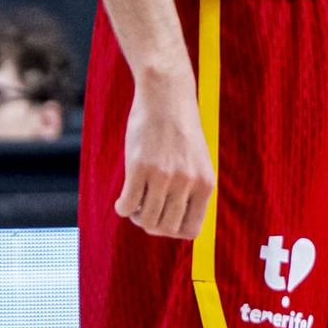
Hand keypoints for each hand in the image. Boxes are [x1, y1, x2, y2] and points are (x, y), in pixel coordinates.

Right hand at [116, 71, 214, 238]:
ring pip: (146, 219)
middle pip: (165, 228)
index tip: (164, 219)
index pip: (191, 230)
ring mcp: (163, 175)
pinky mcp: (140, 166)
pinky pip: (127, 204)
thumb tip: (172, 225)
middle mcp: (187, 183)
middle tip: (144, 211)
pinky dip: (122, 208)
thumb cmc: (180, 130)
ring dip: (136, 216)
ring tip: (134, 203)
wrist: (167, 96)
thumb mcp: (197, 162)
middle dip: (151, 225)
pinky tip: (121, 201)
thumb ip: (191, 190)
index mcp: (206, 184)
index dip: (173, 231)